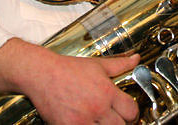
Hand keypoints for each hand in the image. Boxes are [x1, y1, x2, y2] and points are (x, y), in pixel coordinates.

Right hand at [0, 39, 139, 123]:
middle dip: (121, 123)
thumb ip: (120, 64)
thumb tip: (136, 59)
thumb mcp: (97, 64)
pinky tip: (86, 122)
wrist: (41, 73)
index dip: (132, 113)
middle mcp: (97, 107)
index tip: (128, 113)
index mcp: (107, 91)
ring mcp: (82, 120)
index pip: (131, 111)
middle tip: (116, 118)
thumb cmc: (68, 69)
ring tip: (100, 120)